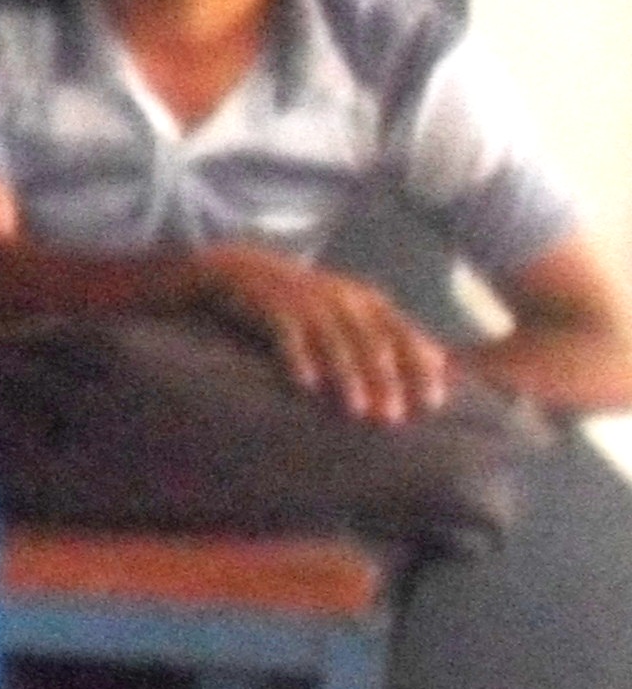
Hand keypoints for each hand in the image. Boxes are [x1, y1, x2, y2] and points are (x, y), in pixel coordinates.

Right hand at [191, 245, 451, 422]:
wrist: (247, 270)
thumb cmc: (309, 304)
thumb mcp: (355, 311)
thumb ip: (392, 333)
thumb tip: (442, 362)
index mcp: (369, 302)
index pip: (405, 336)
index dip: (420, 370)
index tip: (433, 403)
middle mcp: (343, 300)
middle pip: (372, 344)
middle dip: (385, 381)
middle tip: (393, 418)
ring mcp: (308, 303)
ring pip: (334, 343)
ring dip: (347, 378)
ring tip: (356, 411)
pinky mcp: (274, 307)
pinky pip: (289, 336)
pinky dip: (299, 360)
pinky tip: (306, 385)